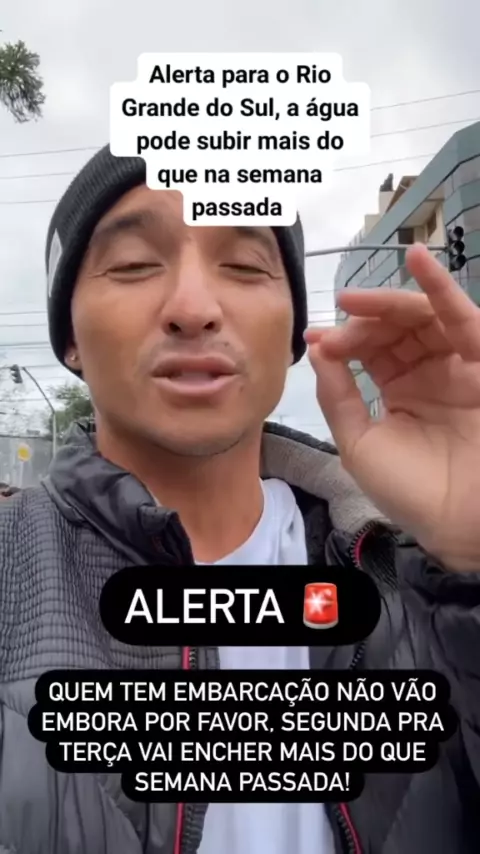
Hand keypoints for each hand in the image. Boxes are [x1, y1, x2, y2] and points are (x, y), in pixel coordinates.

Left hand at [305, 243, 479, 571]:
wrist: (459, 520)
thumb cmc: (410, 490)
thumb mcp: (358, 443)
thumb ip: (337, 395)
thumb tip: (316, 349)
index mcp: (400, 391)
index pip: (371, 349)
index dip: (344, 339)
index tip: (316, 338)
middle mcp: (430, 372)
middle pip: (395, 328)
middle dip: (362, 322)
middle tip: (337, 320)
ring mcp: (458, 365)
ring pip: (424, 318)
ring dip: (389, 304)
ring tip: (354, 300)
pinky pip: (463, 317)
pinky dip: (441, 287)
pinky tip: (418, 260)